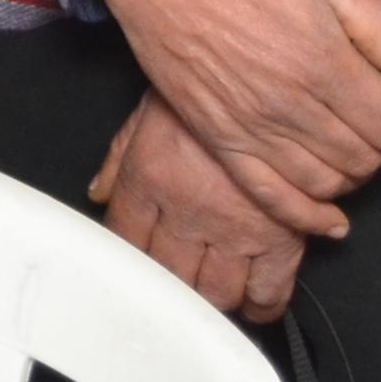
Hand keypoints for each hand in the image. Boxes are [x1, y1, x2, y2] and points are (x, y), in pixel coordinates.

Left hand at [93, 94, 311, 319]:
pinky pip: (270, 292)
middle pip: (167, 277)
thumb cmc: (207, 88)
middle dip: (168, 289)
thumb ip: (119, 159)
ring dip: (209, 301)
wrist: (267, 75)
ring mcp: (235, 229)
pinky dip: (261, 305)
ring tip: (210, 294)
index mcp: (149, 180)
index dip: (128, 260)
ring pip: (214, 293)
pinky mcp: (281, 237)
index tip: (136, 267)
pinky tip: (254, 303)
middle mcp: (187, 212)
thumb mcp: (149, 112)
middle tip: (176, 286)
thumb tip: (99, 194)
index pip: (124, 240)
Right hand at [94, 0, 380, 222]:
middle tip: (362, 112)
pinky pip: (273, 198)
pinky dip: (308, 217)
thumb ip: (378, 21)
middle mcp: (294, 109)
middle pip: (364, 159)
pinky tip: (330, 219)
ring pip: (327, 184)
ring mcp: (255, 131)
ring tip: (341, 143)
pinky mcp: (222, 141)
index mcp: (325, 65)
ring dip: (348, 173)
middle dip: (376, 141)